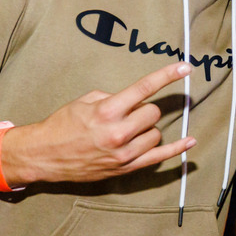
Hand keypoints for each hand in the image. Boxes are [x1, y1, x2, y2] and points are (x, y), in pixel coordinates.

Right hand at [5, 62, 195, 183]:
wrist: (44, 155)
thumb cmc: (63, 125)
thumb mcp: (85, 101)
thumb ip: (113, 98)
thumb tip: (135, 101)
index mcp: (107, 111)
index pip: (145, 88)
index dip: (168, 75)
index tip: (185, 67)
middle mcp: (118, 132)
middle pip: (152, 113)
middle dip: (143, 110)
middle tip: (126, 114)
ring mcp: (123, 153)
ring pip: (155, 133)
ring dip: (146, 128)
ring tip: (126, 131)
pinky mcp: (125, 168)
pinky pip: (158, 157)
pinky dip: (177, 150)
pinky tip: (190, 141)